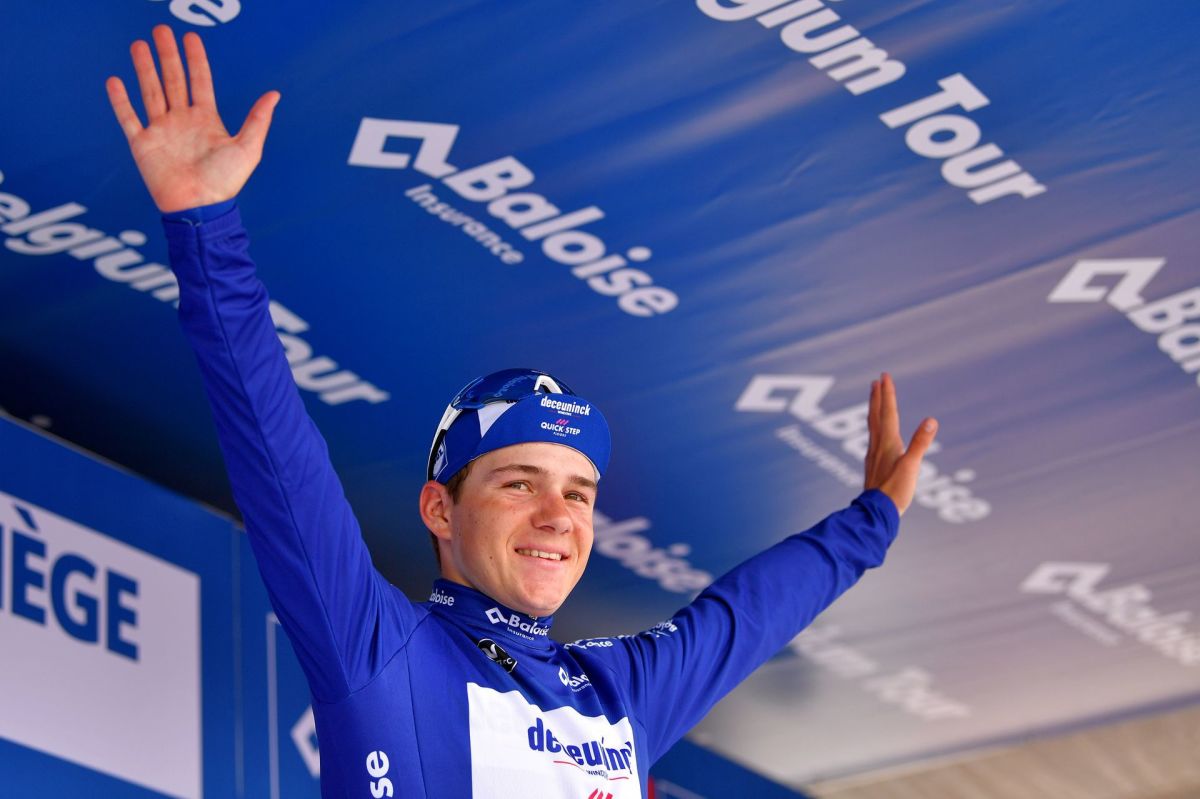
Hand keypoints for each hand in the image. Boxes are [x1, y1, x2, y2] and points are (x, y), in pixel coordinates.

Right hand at [105, 25, 279, 212]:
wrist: (200, 207)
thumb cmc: (226, 182)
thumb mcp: (248, 148)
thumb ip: (258, 120)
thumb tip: (275, 94)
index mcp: (206, 120)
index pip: (199, 81)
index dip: (195, 60)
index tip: (191, 37)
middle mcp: (182, 121)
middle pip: (172, 80)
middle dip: (167, 55)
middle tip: (160, 29)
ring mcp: (161, 131)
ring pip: (150, 92)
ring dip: (144, 68)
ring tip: (138, 45)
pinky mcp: (143, 144)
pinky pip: (128, 118)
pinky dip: (120, 101)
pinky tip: (115, 80)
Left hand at [864, 373, 937, 515]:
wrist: (876, 513)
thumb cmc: (895, 491)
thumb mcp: (912, 466)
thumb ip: (921, 443)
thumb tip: (931, 420)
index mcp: (887, 443)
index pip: (888, 413)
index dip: (888, 394)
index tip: (884, 376)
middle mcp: (878, 445)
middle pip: (876, 416)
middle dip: (877, 397)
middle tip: (876, 380)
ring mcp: (873, 455)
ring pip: (872, 427)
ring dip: (874, 410)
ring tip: (874, 400)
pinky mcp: (873, 465)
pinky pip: (873, 439)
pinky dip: (874, 428)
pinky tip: (875, 434)